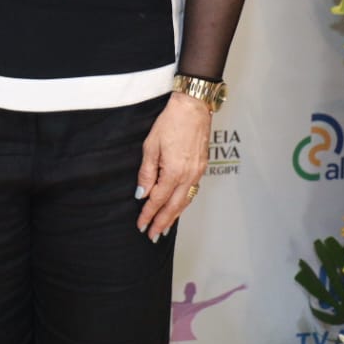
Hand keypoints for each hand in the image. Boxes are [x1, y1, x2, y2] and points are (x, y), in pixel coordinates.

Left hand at [135, 92, 211, 240]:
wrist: (193, 106)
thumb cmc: (171, 121)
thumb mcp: (151, 145)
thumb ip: (147, 172)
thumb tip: (142, 194)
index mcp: (174, 171)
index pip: (158, 199)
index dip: (148, 214)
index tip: (141, 225)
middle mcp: (188, 175)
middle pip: (174, 206)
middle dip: (162, 222)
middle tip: (153, 236)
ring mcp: (198, 172)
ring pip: (185, 201)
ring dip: (174, 216)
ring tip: (165, 228)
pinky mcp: (202, 167)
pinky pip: (192, 191)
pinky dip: (184, 203)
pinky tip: (178, 207)